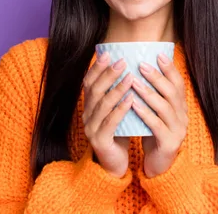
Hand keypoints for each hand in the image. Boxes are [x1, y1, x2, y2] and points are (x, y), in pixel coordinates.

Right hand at [82, 52, 133, 177]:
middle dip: (108, 74)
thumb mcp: (117, 110)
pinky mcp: (100, 141)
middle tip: (122, 61)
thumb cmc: (120, 132)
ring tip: (130, 77)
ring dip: (116, 89)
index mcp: (89, 106)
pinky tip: (130, 99)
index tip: (108, 54)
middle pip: (94, 90)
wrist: (116, 162)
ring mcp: (91, 128)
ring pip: (102, 105)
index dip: (97, 68)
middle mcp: (87, 115)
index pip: (89, 82)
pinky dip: (120, 109)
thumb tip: (130, 66)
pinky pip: (110, 122)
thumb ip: (118, 92)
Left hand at [131, 53, 188, 177]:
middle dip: (156, 77)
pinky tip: (133, 104)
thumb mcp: (156, 112)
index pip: (179, 83)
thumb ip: (154, 95)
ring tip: (133, 81)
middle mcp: (182, 116)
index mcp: (181, 107)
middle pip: (172, 92)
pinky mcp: (169, 143)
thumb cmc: (154, 133)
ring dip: (148, 92)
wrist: (159, 165)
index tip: (158, 54)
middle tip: (141, 64)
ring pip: (164, 107)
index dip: (170, 69)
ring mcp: (177, 130)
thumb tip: (140, 69)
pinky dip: (144, 113)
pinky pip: (156, 125)